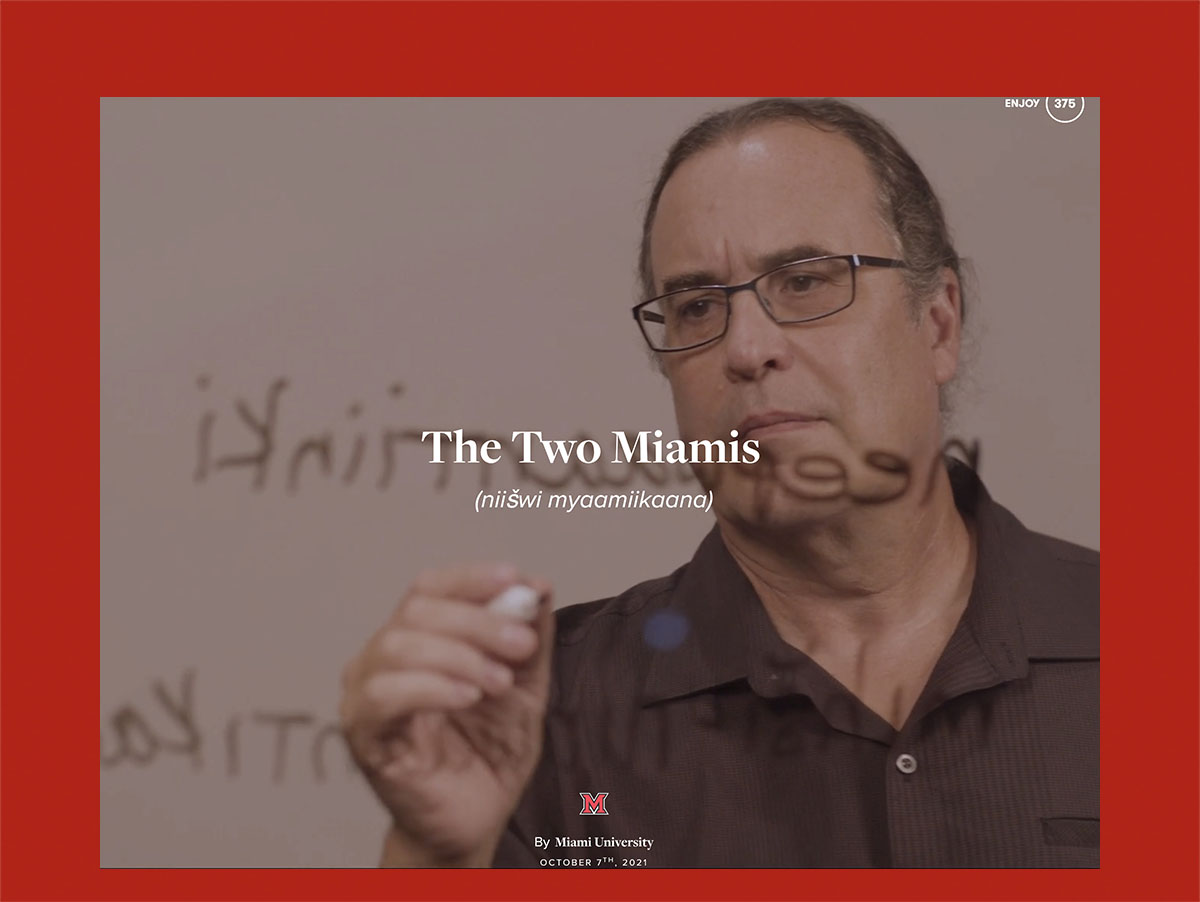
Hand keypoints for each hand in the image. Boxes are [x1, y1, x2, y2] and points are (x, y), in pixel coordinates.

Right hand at [340, 563, 553, 865]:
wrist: (477, 820)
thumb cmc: (491, 752)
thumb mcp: (527, 686)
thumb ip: (531, 638)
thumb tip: (539, 585)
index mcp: (418, 639)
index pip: (430, 588)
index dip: (471, 578)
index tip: (514, 579)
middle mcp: (382, 658)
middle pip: (418, 610)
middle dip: (478, 621)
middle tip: (521, 645)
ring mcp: (366, 695)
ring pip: (398, 645)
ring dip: (459, 655)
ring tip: (499, 682)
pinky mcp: (364, 736)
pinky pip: (384, 695)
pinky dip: (431, 686)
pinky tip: (468, 697)